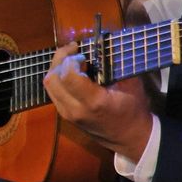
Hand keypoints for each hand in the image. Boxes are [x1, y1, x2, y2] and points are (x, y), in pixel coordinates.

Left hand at [42, 42, 151, 157]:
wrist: (129, 138)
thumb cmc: (133, 110)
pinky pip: (53, 91)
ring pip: (48, 84)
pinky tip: (72, 72)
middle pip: (52, 79)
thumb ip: (115, 65)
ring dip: (57, 67)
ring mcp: (66, 114)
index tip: (82, 52)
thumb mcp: (131, 86)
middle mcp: (74, 109)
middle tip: (74, 49)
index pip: (68, 76)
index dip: (71, 59)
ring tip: (72, 59)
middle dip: (60, 59)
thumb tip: (102, 43)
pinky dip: (58, 77)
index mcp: (93, 102)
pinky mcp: (63, 114)